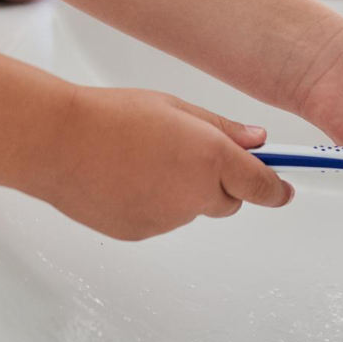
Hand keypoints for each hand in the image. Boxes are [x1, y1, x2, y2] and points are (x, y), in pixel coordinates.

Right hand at [39, 87, 294, 239]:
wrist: (58, 143)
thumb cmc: (112, 116)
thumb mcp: (175, 107)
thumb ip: (222, 128)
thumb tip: (258, 141)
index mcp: (210, 158)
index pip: (261, 186)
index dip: (276, 189)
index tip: (284, 190)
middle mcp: (194, 195)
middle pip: (228, 201)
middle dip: (221, 183)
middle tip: (190, 154)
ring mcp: (167, 220)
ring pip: (191, 209)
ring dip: (181, 190)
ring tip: (142, 159)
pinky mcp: (141, 234)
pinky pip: (161, 219)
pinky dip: (154, 203)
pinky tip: (125, 178)